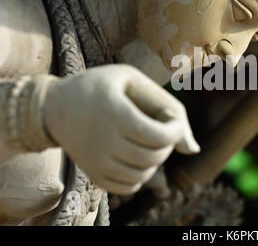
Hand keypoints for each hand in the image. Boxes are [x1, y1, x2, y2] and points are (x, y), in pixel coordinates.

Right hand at [43, 65, 199, 194]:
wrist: (54, 107)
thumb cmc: (101, 87)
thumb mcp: (133, 80)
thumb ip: (170, 108)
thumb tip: (194, 150)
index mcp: (116, 114)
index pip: (161, 136)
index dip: (175, 130)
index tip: (170, 122)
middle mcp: (103, 142)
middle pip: (155, 156)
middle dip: (167, 144)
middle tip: (158, 129)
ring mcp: (96, 162)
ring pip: (145, 174)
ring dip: (155, 159)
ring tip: (145, 141)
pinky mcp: (93, 175)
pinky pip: (130, 187)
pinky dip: (141, 174)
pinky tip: (135, 155)